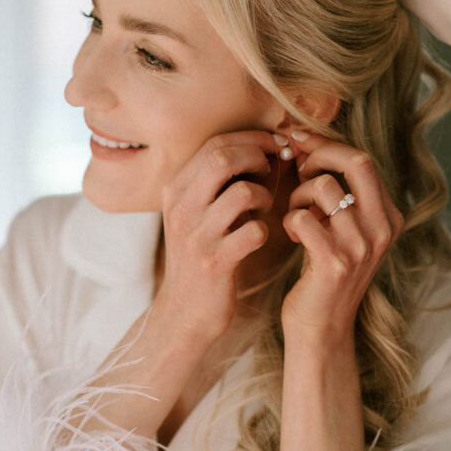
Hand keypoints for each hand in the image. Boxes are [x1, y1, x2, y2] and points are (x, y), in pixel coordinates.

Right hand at [155, 130, 280, 344]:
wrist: (184, 311)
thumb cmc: (204, 254)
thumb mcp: (203, 214)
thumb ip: (230, 181)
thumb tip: (274, 149)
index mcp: (175, 190)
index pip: (214, 145)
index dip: (250, 139)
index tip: (274, 145)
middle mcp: (180, 209)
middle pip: (222, 159)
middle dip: (257, 156)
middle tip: (273, 169)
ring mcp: (196, 236)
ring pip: (241, 193)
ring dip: (264, 195)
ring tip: (265, 206)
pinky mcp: (214, 262)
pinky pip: (253, 231)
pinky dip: (265, 229)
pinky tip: (260, 236)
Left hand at [280, 132, 404, 340]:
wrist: (321, 326)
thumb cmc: (324, 272)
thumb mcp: (344, 230)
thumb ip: (340, 193)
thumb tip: (308, 144)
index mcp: (389, 216)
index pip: (364, 159)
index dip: (328, 145)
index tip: (300, 140)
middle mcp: (383, 228)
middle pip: (357, 162)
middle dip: (319, 153)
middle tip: (296, 163)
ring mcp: (362, 246)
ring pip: (325, 188)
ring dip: (300, 194)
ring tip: (295, 214)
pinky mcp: (335, 262)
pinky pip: (303, 217)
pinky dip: (290, 220)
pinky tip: (293, 235)